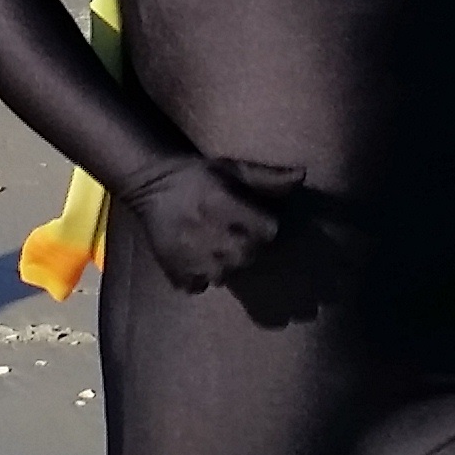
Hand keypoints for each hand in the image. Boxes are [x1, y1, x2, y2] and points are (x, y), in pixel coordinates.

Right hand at [121, 155, 299, 292]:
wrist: (152, 186)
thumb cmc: (199, 176)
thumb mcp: (234, 169)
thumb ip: (269, 177)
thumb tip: (302, 175)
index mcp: (227, 208)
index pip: (268, 232)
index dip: (264, 226)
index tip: (255, 218)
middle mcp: (213, 238)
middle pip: (248, 256)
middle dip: (246, 246)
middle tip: (232, 232)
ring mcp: (194, 260)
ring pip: (226, 274)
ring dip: (225, 263)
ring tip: (214, 245)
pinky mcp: (178, 274)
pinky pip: (201, 285)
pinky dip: (201, 276)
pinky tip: (197, 257)